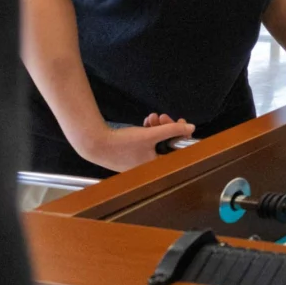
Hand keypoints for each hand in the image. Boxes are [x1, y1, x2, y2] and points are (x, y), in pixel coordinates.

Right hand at [79, 117, 195, 172]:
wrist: (94, 144)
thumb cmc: (123, 143)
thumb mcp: (151, 135)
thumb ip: (172, 130)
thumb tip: (191, 128)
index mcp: (155, 166)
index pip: (176, 152)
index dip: (180, 136)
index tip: (180, 124)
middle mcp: (148, 167)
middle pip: (165, 145)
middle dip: (165, 128)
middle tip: (163, 117)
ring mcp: (138, 163)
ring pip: (155, 142)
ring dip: (156, 128)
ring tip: (152, 118)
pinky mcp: (130, 156)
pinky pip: (145, 143)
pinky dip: (147, 132)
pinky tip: (145, 122)